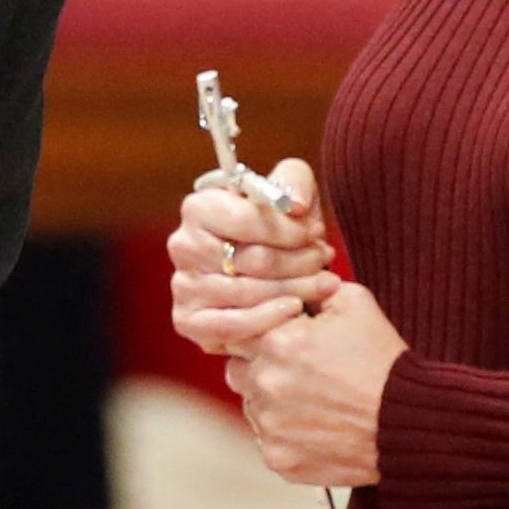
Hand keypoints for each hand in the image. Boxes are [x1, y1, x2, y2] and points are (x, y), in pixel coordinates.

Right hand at [165, 156, 335, 356]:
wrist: (269, 268)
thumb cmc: (279, 227)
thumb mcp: (291, 191)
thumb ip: (295, 182)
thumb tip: (295, 206)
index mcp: (199, 207)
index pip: (245, 219)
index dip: (287, 229)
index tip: (315, 233)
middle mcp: (184, 245)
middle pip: (251, 260)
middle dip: (298, 261)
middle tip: (325, 260)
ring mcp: (183, 285)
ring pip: (247, 294)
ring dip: (295, 289)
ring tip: (324, 284)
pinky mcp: (189, 320)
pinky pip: (230, 326)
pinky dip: (267, 319)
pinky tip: (295, 308)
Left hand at [228, 278, 400, 488]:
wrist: (409, 423)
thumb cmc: (383, 362)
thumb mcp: (355, 303)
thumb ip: (312, 288)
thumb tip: (292, 286)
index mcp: (276, 341)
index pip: (241, 330)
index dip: (264, 334)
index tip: (287, 342)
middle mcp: (264, 384)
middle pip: (238, 370)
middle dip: (262, 367)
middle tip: (301, 372)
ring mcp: (269, 425)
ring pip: (252, 407)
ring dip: (272, 402)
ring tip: (315, 401)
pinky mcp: (279, 459)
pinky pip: (268, 441)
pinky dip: (286, 435)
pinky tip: (318, 427)